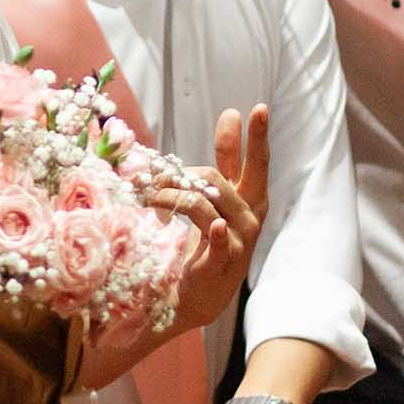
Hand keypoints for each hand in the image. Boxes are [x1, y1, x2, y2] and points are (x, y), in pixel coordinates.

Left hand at [148, 105, 269, 332]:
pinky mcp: (224, 261)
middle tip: (166, 159)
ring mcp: (240, 238)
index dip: (257, 136)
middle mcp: (249, 215)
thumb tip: (225, 117)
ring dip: (168, 193)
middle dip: (214, 153)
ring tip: (144, 195)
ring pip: (204, 199)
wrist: (201, 295)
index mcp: (249, 199)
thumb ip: (217, 169)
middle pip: (228, 174)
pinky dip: (216, 231)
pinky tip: (216, 226)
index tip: (258, 108)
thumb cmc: (207, 243)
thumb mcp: (213, 202)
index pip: (256, 162)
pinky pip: (219, 238)